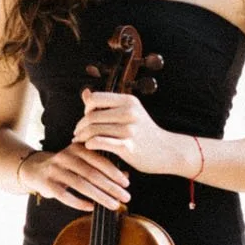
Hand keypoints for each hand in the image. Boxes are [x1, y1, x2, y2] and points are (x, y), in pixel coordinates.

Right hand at [20, 141, 128, 210]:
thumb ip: (103, 167)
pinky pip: (64, 195)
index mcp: (78, 148)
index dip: (114, 173)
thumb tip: (127, 176)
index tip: (127, 184)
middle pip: (92, 173)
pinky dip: (78, 202)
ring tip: (114, 205)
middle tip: (126, 197)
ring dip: (99, 196)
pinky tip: (91, 208)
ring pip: (80, 184)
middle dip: (111, 187)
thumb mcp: (83, 163)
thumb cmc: (66, 167)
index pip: (99, 160)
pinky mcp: (46, 183)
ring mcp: (55, 170)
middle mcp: (66, 156)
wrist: (35, 169)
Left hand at [74, 91, 188, 178]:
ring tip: (79, 141)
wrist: (167, 151)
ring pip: (93, 130)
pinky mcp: (128, 146)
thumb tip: (84, 93)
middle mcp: (129, 112)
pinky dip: (90, 144)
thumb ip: (106, 104)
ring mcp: (129, 129)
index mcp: (128, 101)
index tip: (86, 118)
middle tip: (77, 134)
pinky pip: (100, 142)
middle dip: (80, 126)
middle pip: (91, 116)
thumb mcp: (129, 112)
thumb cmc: (144, 132)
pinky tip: (88, 147)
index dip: (86, 108)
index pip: (95, 98)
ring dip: (82, 137)